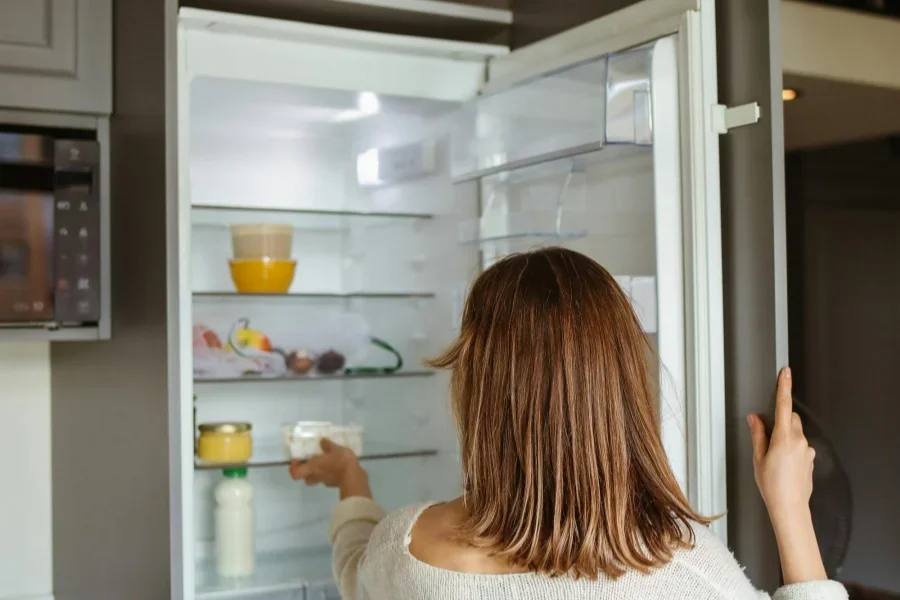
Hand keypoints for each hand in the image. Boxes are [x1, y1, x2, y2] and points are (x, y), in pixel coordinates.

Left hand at [289, 438, 371, 499]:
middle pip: (305, 478)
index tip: (298, 460)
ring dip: (318, 472)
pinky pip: (328, 478)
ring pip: (316, 479)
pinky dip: (329, 473)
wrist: (354, 477)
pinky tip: (336, 466)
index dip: (294, 468)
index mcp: (313, 467)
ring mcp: (325, 481)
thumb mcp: (335, 448)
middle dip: (306, 471)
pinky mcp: (334, 483)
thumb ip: (327, 445)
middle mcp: (316, 476)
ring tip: (325, 462)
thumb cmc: (341, 461)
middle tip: (312, 462)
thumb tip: (322, 441)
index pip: (295, 473)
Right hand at [747, 367, 815, 521]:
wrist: (790, 507)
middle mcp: (799, 441)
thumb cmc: (772, 486)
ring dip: (786, 437)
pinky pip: (800, 446)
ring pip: (796, 433)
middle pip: (791, 419)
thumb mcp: (758, 459)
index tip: (786, 373)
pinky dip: (791, 449)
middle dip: (781, 421)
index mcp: (784, 438)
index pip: (784, 406)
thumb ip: (758, 434)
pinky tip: (783, 465)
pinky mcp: (810, 459)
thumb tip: (755, 419)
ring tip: (774, 458)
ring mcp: (807, 450)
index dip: (784, 387)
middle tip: (767, 438)